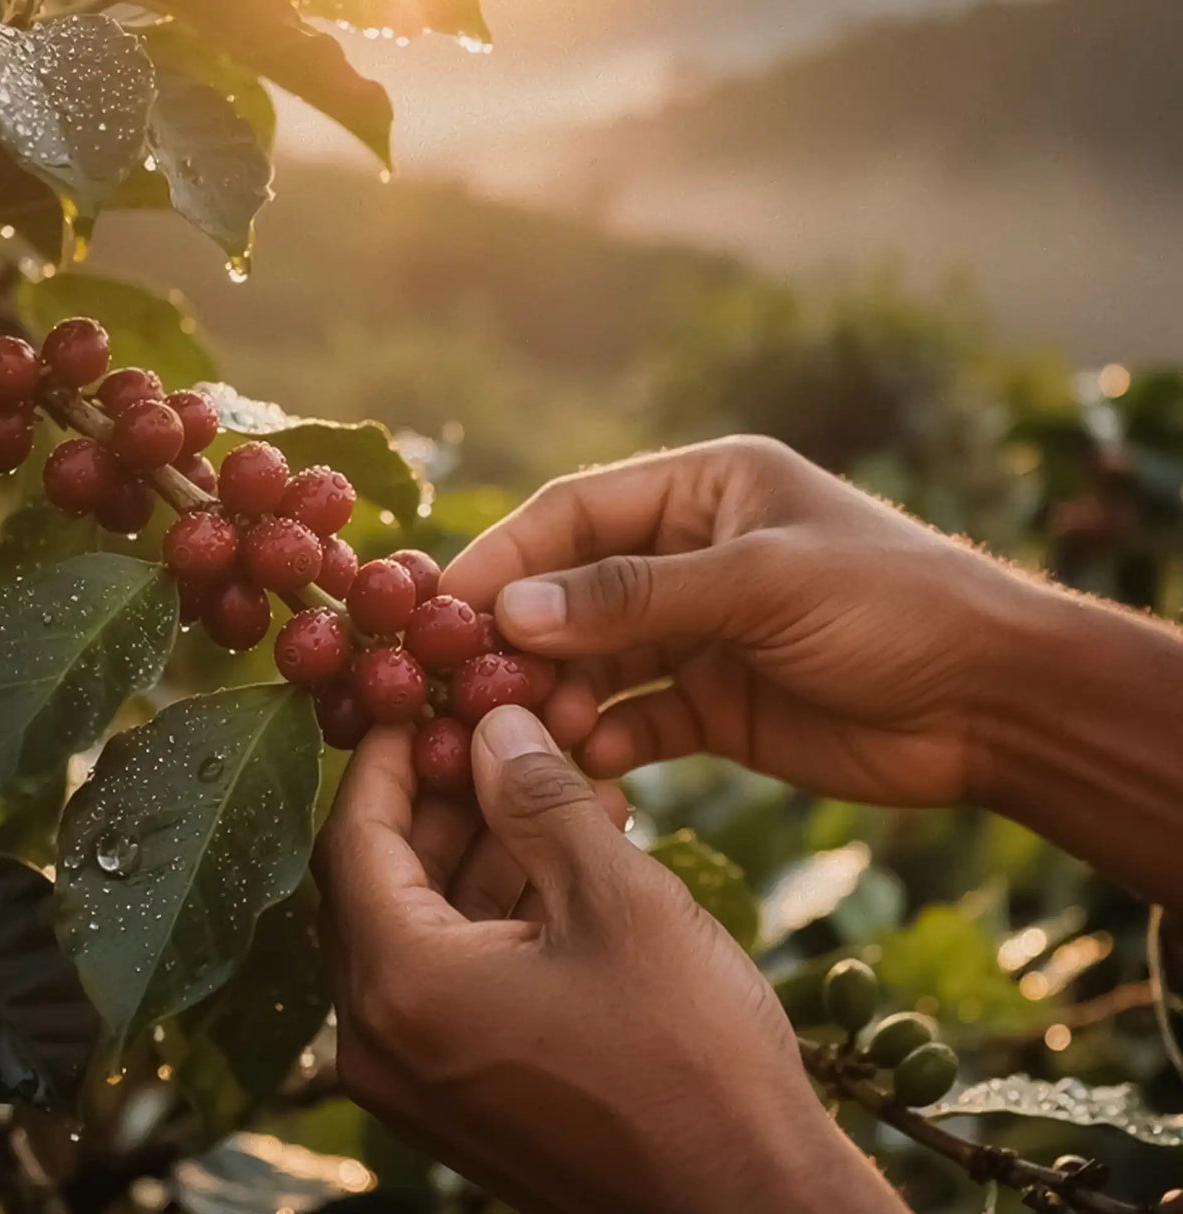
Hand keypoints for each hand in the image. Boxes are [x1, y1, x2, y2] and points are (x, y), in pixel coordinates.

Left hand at [314, 706, 903, 1213]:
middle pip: (384, 882)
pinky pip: (459, 976)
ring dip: (485, 851)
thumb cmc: (688, 1052)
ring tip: (559, 785)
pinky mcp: (467, 1093)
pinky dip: (503, 912)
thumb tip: (490, 726)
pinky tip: (572, 856)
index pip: (353, 840)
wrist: (746, 1203)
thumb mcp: (615, 898)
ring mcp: (423, 1077)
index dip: (385, 760)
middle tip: (499, 736)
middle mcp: (385, 1041)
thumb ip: (537, 799)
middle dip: (443, 800)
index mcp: (402, 987)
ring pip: (428, 927)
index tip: (419, 703)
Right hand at [442, 436, 1027, 808]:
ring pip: (597, 663)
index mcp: (702, 491)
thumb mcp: (762, 582)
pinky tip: (589, 764)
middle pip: (573, 593)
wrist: (993, 702)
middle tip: (466, 689)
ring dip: (558, 698)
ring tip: (528, 736)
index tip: (441, 609)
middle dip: (523, 639)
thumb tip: (514, 611)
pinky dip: (607, 742)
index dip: (506, 557)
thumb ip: (635, 597)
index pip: (575, 513)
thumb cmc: (891, 605)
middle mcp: (690, 558)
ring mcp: (699, 635)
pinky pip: (637, 720)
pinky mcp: (713, 706)